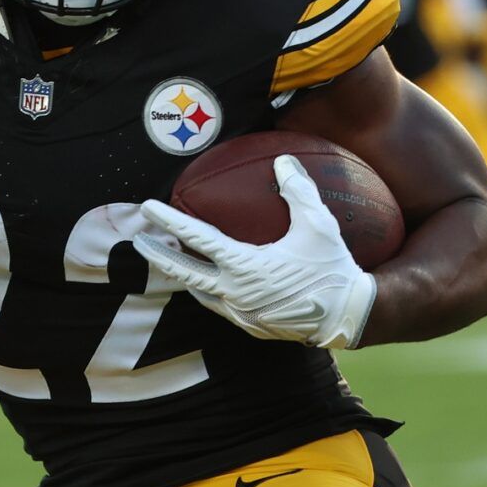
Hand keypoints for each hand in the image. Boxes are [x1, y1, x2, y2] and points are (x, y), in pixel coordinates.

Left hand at [134, 155, 377, 349]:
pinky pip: (217, 306)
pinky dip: (206, 291)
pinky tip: (204, 280)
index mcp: (246, 267)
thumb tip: (283, 161)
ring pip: (199, 292)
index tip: (148, 207)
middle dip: (158, 256)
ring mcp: (239, 313)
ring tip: (169, 259)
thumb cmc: (331, 268)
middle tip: (138, 241)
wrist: (348, 315)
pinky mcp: (248, 325)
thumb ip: (298, 190)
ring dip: (182, 275)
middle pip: (184, 272)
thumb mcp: (318, 225)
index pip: (197, 239)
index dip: (170, 222)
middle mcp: (235, 293)